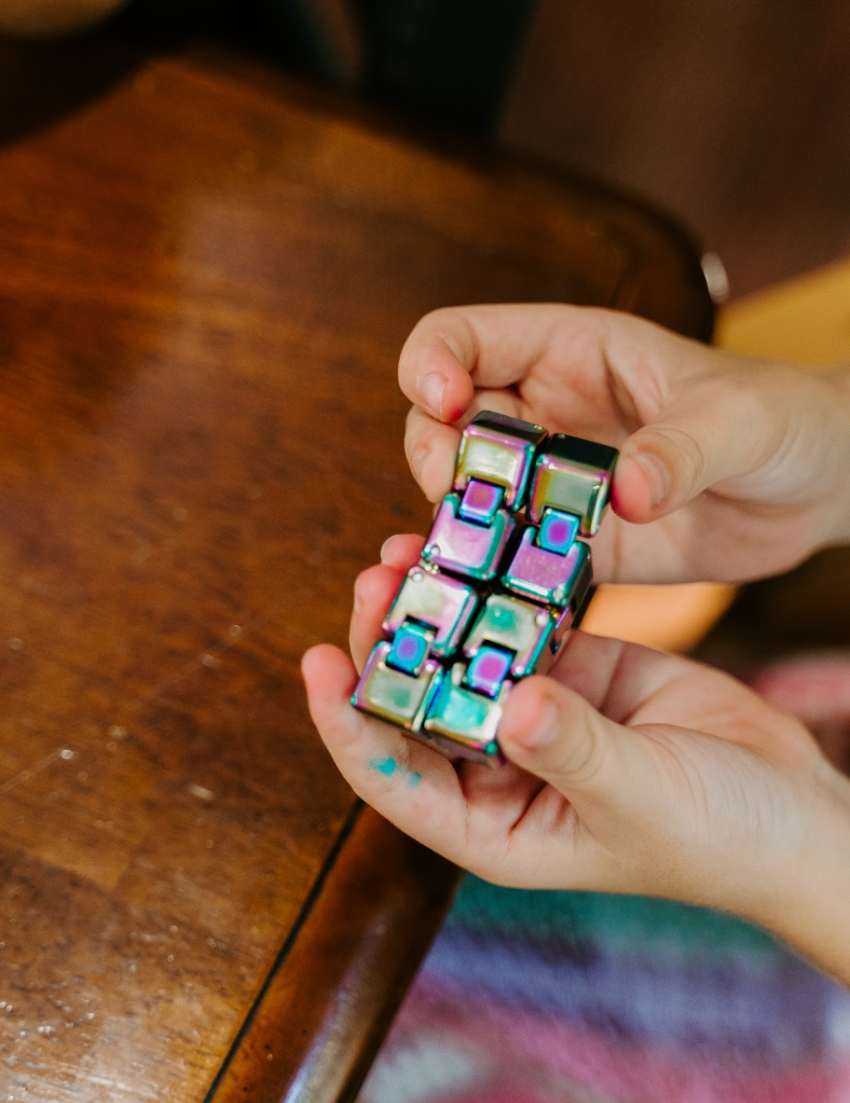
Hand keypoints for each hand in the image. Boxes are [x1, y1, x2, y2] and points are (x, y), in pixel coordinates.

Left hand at [303, 535, 849, 982]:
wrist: (790, 805)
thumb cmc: (718, 836)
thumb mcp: (640, 798)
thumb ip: (574, 751)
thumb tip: (511, 703)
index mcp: (492, 826)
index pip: (395, 776)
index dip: (347, 722)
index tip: (315, 664)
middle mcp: (499, 768)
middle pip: (420, 701)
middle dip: (390, 643)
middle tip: (375, 577)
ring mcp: (533, 712)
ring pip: (465, 652)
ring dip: (439, 604)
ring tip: (410, 546)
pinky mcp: (573, 669)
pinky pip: (524, 622)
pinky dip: (503, 587)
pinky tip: (484, 544)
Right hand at [399, 304, 849, 582]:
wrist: (814, 489)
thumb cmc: (782, 418)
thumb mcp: (739, 419)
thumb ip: (682, 448)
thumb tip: (625, 492)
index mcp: (568, 352)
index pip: (461, 337)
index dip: (431, 364)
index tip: (445, 404)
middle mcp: (544, 414)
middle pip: (441, 424)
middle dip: (435, 456)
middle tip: (460, 493)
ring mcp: (551, 481)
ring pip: (467, 496)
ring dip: (461, 524)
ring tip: (482, 551)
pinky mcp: (571, 542)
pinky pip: (513, 556)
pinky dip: (497, 575)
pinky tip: (505, 595)